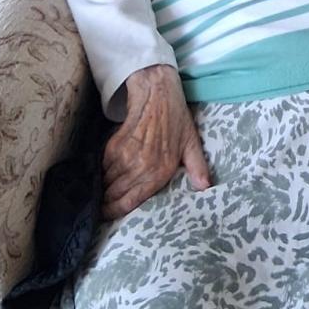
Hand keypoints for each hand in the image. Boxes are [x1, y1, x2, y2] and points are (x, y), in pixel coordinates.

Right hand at [101, 63, 211, 218]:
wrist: (158, 93)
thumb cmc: (176, 119)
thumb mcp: (192, 143)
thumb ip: (197, 167)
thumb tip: (205, 188)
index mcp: (160, 171)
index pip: (130, 202)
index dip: (115, 211)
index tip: (107, 215)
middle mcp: (141, 167)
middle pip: (114, 195)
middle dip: (106, 203)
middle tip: (103, 207)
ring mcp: (125, 157)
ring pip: (106, 182)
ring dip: (103, 189)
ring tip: (103, 192)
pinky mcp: (114, 145)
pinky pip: (103, 167)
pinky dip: (103, 172)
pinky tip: (106, 173)